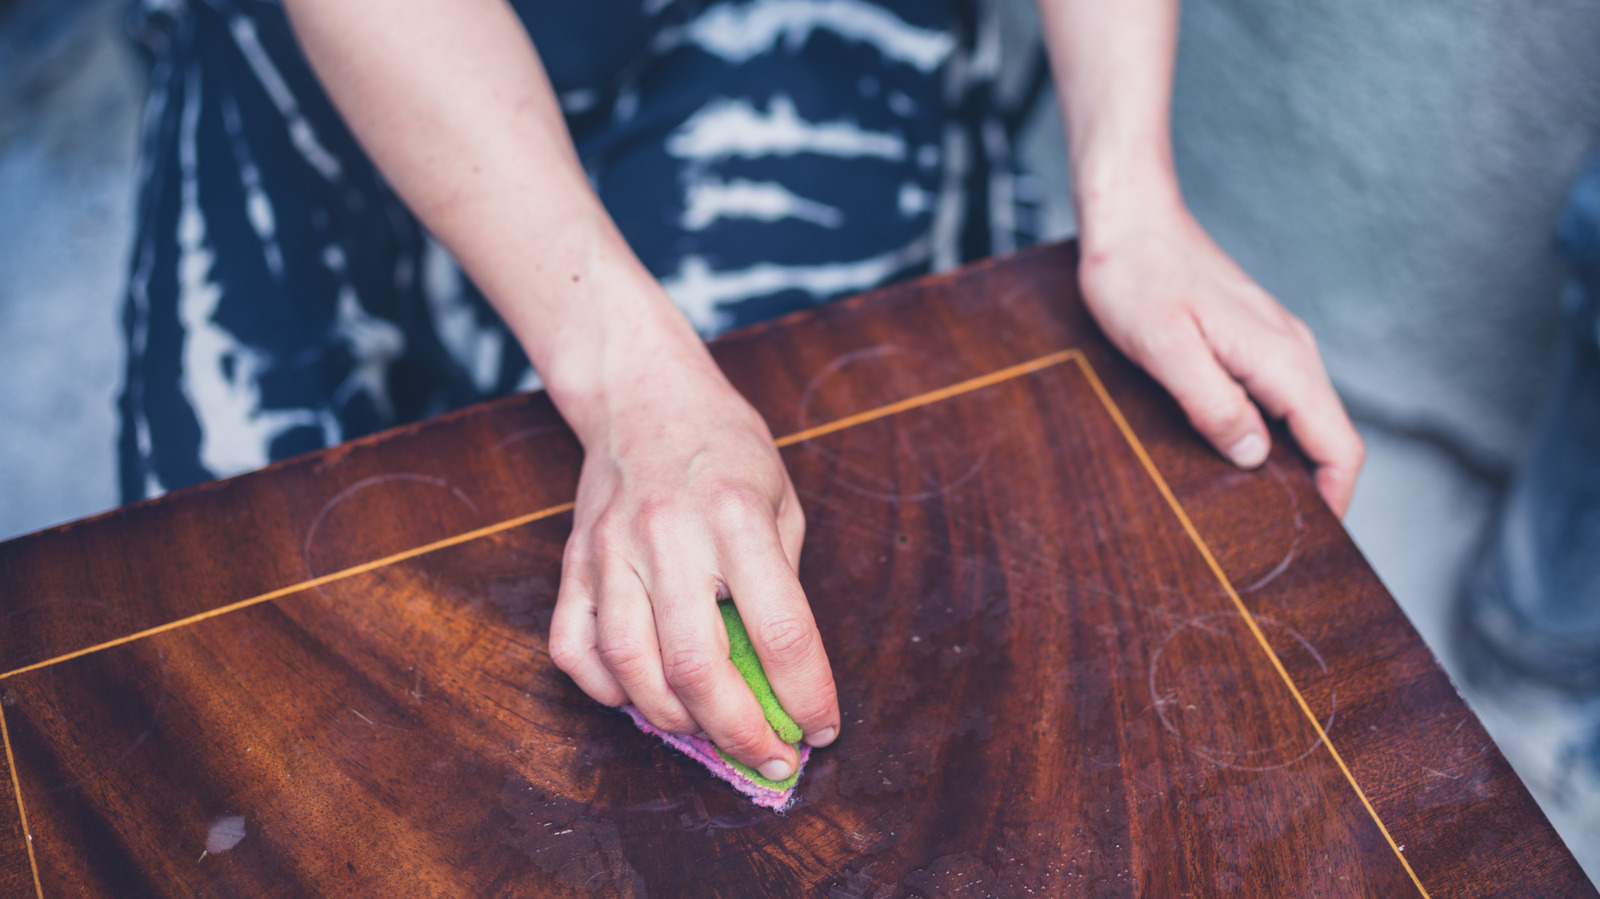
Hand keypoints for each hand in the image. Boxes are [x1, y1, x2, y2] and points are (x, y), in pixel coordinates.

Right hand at [547, 349, 840, 781]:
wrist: (642, 393)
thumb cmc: (724, 447)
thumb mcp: (780, 498)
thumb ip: (781, 581)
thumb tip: (783, 677)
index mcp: (737, 514)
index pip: (779, 629)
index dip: (806, 694)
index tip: (823, 727)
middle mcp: (669, 535)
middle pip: (697, 665)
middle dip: (740, 731)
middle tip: (770, 755)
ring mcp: (611, 549)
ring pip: (630, 667)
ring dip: (674, 719)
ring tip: (709, 729)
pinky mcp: (573, 561)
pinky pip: (573, 648)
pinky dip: (606, 690)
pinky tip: (640, 694)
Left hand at [1077, 188, 1364, 514]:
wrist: (1128, 219)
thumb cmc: (1138, 277)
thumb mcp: (1166, 349)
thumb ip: (1214, 403)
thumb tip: (1255, 455)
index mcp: (1282, 359)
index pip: (1339, 444)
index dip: (1336, 498)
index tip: (1313, 541)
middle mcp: (1292, 351)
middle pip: (1326, 437)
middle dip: (1313, 489)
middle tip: (1274, 536)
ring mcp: (1273, 344)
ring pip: (1300, 419)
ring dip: (1288, 464)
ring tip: (1250, 506)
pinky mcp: (1250, 340)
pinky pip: (1274, 399)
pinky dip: (1267, 434)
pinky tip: (1231, 452)